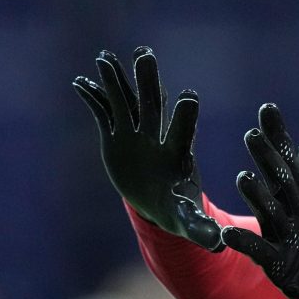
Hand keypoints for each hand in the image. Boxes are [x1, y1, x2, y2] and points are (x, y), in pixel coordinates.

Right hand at [73, 47, 223, 251]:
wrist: (160, 202)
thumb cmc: (178, 211)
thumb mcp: (188, 222)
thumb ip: (200, 228)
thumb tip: (218, 242)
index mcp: (177, 154)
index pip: (183, 131)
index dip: (185, 116)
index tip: (188, 96)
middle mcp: (156, 138)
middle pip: (153, 106)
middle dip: (148, 82)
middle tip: (145, 56)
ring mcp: (135, 134)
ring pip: (126, 102)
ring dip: (115, 81)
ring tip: (105, 58)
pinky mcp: (115, 136)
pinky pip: (103, 113)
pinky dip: (93, 99)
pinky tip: (80, 82)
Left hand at [221, 104, 298, 298]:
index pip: (291, 161)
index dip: (279, 136)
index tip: (267, 109)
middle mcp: (298, 213)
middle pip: (283, 182)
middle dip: (269, 159)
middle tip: (251, 135)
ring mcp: (289, 237)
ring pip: (272, 213)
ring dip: (258, 195)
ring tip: (242, 176)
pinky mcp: (278, 263)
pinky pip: (259, 252)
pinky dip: (244, 243)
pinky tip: (226, 234)